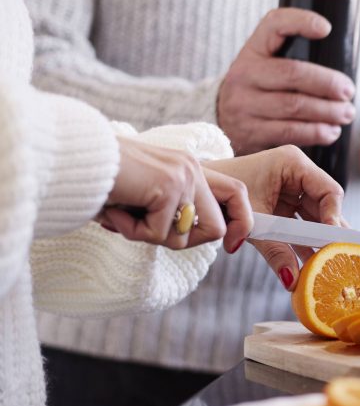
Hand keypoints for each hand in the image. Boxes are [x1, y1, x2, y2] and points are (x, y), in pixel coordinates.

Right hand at [101, 138, 249, 250]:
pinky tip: (114, 210)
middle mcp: (192, 169)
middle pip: (216, 228)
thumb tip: (184, 237)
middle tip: (146, 232)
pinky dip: (130, 231)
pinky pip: (156, 234)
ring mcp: (182, 177)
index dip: (241, 222)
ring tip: (121, 214)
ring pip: (183, 238)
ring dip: (147, 236)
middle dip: (184, 242)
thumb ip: (168, 212)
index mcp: (189, 168)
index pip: (236, 193)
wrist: (72, 159)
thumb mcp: (143, 197)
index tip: (233, 246)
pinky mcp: (167, 187)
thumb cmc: (99, 182)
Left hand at [204, 145, 344, 288]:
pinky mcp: (286, 205)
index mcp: (293, 163)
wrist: (198, 193)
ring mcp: (293, 190)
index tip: (332, 242)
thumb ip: (275, 251)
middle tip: (337, 259)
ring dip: (318, 242)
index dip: (334, 217)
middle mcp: (298, 174)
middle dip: (329, 234)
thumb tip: (293, 280)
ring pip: (317, 219)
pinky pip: (302, 226)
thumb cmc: (221, 196)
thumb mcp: (253, 224)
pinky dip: (303, 243)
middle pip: (327, 207)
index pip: (329, 191)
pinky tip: (310, 264)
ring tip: (326, 266)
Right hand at [217, 9, 355, 154]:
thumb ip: (293, 55)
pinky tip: (331, 131)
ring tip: (346, 113)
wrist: (223, 119)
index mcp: (253, 50)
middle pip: (293, 73)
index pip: (274, 25)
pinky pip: (290, 132)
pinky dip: (316, 132)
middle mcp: (244, 74)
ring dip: (328, 111)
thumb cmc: (259, 87)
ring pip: (295, 105)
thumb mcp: (266, 63)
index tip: (326, 28)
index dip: (300, 22)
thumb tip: (341, 60)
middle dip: (328, 83)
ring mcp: (245, 104)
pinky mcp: (251, 132)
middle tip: (348, 91)